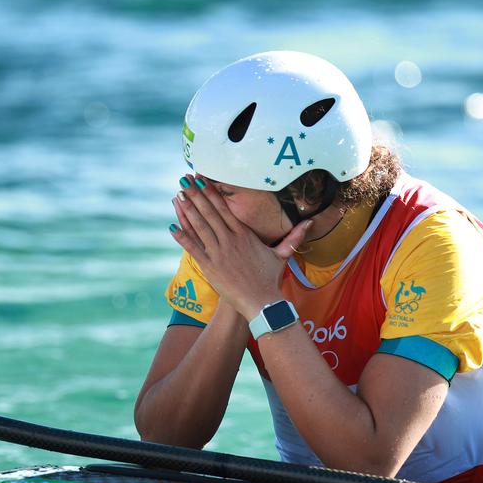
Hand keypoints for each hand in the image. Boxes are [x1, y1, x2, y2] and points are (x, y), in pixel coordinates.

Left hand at [169, 176, 312, 320]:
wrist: (261, 302)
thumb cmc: (270, 279)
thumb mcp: (282, 254)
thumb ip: (294, 236)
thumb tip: (310, 222)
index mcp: (244, 235)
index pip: (225, 209)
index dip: (211, 194)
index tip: (202, 180)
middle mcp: (230, 241)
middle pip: (210, 213)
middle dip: (196, 195)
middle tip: (184, 180)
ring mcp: (219, 254)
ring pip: (200, 227)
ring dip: (187, 211)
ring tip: (178, 196)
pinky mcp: (210, 267)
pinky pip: (193, 249)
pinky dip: (182, 237)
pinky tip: (172, 226)